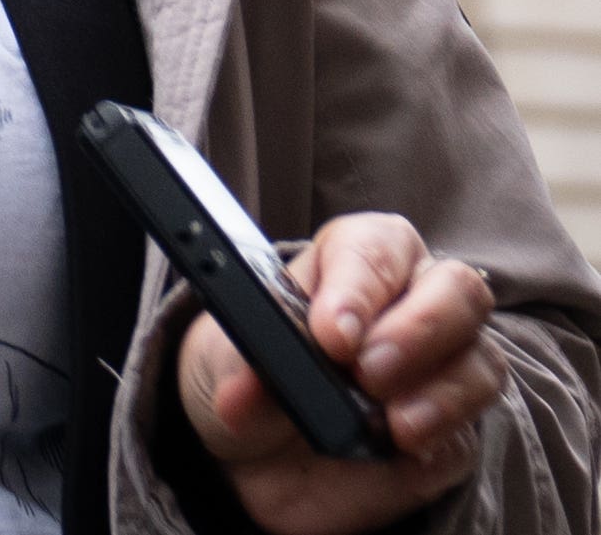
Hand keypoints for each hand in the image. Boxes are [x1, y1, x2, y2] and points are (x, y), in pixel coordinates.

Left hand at [178, 210, 506, 534]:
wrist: (249, 457)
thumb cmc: (246, 379)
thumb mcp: (224, 362)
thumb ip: (241, 370)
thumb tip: (244, 396)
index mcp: (351, 264)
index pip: (376, 247)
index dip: (359, 285)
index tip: (332, 333)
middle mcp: (410, 305)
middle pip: (458, 290)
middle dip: (419, 328)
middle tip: (367, 371)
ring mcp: (440, 370)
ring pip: (481, 360)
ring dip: (440, 389)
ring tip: (387, 420)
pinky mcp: (452, 432)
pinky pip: (471, 428)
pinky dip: (441, 435)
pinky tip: (402, 445)